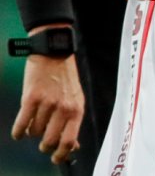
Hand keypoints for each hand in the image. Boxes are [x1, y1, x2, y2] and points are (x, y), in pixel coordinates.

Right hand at [11, 39, 82, 164]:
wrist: (54, 54)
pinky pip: (21, 124)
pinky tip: (19, 131)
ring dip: (33, 131)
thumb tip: (73, 146)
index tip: (55, 159)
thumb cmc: (65, 79)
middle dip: (45, 145)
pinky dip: (19, 131)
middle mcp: (63, 108)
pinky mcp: (30, 98)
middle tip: (43, 142)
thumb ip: (73, 122)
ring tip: (36, 121)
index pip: (69, 140)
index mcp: (77, 109)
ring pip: (34, 132)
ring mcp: (47, 103)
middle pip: (50, 140)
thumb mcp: (76, 99)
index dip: (61, 154)